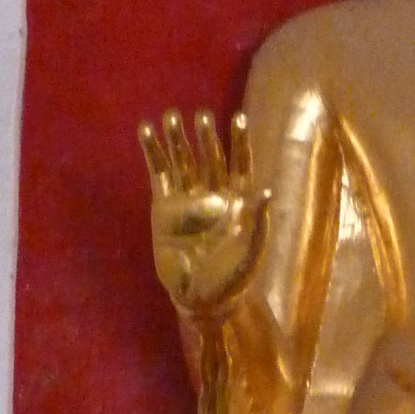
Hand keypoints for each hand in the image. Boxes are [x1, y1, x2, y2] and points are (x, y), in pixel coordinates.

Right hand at [140, 109, 268, 312]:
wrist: (201, 298)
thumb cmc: (232, 278)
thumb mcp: (250, 254)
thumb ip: (258, 224)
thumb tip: (268, 191)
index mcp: (237, 201)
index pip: (240, 164)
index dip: (239, 141)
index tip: (238, 117)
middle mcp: (213, 194)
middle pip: (210, 157)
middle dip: (206, 137)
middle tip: (201, 116)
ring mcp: (187, 199)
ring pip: (183, 161)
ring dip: (178, 139)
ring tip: (171, 116)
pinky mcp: (164, 206)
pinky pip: (158, 173)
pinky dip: (153, 152)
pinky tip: (146, 131)